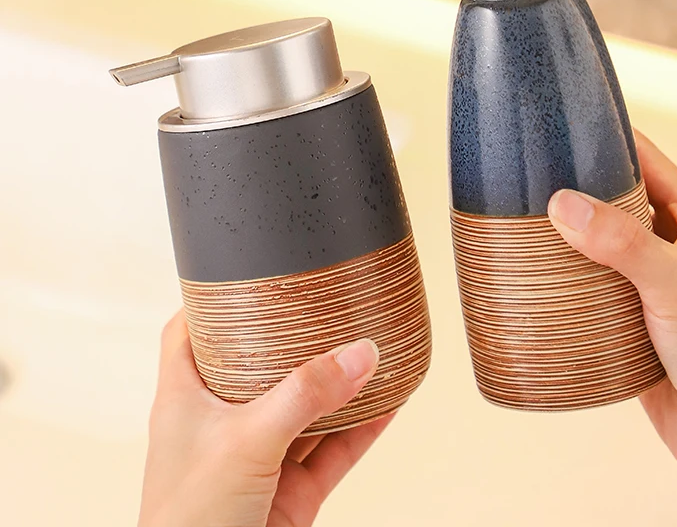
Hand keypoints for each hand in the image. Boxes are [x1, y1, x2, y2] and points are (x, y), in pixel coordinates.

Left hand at [138, 312, 388, 526]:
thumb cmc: (188, 524)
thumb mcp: (246, 441)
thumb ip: (305, 395)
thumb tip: (360, 353)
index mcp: (187, 396)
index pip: (192, 331)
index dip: (217, 300)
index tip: (253, 274)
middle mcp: (222, 421)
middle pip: (262, 364)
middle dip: (297, 338)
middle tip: (332, 305)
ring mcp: (259, 456)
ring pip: (306, 407)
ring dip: (340, 383)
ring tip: (374, 347)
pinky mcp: (290, 491)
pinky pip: (333, 450)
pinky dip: (362, 427)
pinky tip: (390, 402)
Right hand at [548, 132, 676, 526]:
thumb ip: (622, 241)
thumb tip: (566, 204)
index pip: (651, 163)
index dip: (611, 142)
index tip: (568, 131)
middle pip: (621, 203)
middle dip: (581, 191)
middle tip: (534, 181)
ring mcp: (656, 284)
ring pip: (604, 246)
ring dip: (572, 239)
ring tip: (527, 225)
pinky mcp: (635, 319)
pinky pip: (596, 287)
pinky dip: (571, 280)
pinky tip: (542, 277)